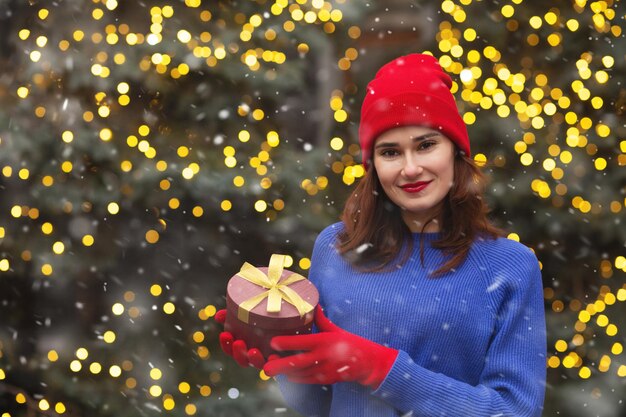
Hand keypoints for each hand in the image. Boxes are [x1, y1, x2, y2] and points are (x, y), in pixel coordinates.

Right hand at [214, 309, 278, 368]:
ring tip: (253, 351)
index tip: (224, 334)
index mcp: (246, 345)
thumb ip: (235, 313)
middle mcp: (256, 355)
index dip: (226, 344)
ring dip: (254, 360)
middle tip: (238, 342)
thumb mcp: (252, 312)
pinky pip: (279, 365)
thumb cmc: (269, 315)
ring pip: (259, 365)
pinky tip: (274, 356)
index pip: (231, 349)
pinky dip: (275, 362)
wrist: (293, 319)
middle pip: (243, 360)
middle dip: (238, 353)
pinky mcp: (284, 359)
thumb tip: (218, 316)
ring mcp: (270, 358)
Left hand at [263, 306, 397, 388]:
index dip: (287, 343)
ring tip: (272, 370)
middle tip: (266, 367)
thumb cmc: (350, 342)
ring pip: (300, 374)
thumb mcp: (335, 329)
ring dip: (285, 373)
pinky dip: (296, 379)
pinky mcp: (326, 379)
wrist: (367, 362)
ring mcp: (324, 370)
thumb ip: (321, 319)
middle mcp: (323, 356)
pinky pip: (308, 380)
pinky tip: (287, 376)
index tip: (273, 342)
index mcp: (324, 341)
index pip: (302, 342)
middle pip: (298, 362)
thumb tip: (313, 304)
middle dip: (280, 365)